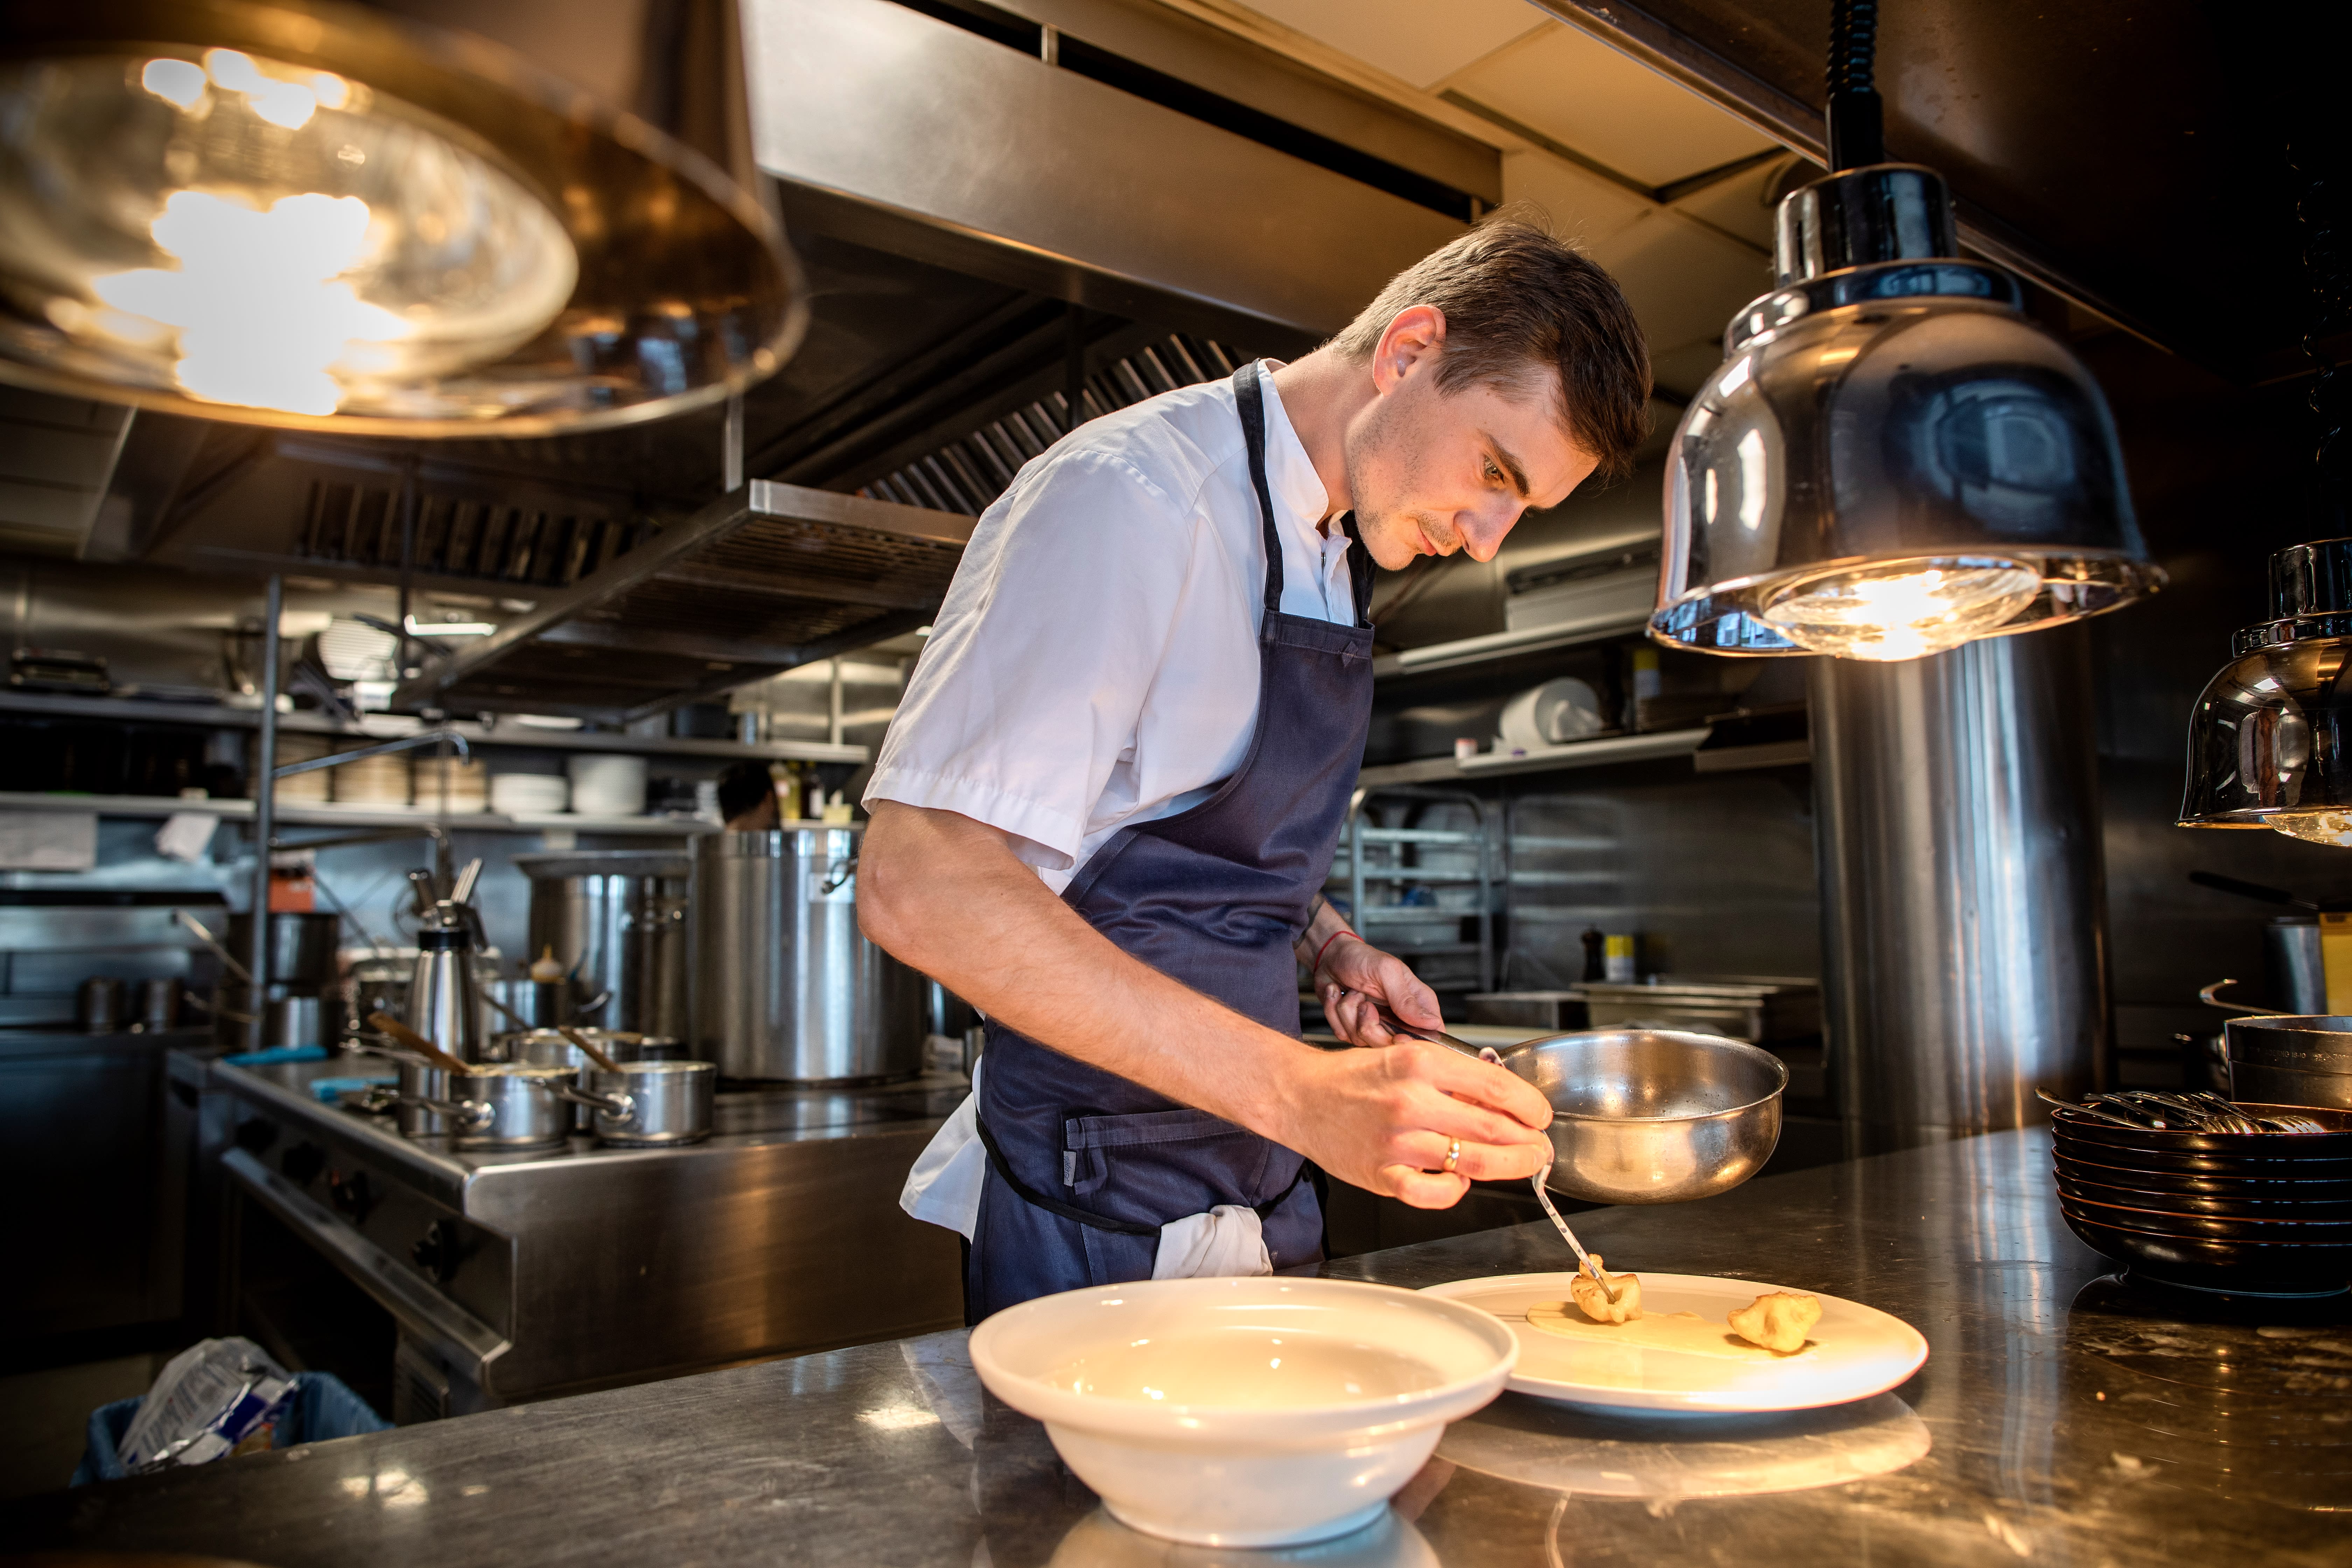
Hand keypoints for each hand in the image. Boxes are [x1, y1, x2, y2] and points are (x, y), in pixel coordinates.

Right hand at [1280, 1036, 1554, 1206]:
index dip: (1530, 1105)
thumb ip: (1453, 1077)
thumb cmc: (1355, 1077)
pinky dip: (1456, 1190)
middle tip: (1540, 1145)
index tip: (1539, 1114)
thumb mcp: (1407, 1057)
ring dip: (1509, 1166)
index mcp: (1419, 1064)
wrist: (1301, 1096)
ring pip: (1472, 1162)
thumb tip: (1503, 1100)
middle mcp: (1409, 1102)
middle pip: (1492, 1128)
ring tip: (1523, 1162)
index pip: (1496, 1087)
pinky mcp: (1382, 1175)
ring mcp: (1396, 1142)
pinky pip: (1434, 1194)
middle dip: (1528, 1142)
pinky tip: (1461, 1181)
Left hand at [1315, 932, 1441, 1047]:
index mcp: (1416, 1003)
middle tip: (1364, 1003)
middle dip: (1370, 1025)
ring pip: (1363, 1041)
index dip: (1414, 1042)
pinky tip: (1338, 996)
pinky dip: (1335, 1013)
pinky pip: (1343, 1035)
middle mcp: (1398, 1018)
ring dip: (1349, 1013)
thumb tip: (1430, 1022)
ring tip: (1351, 993)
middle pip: (1391, 1045)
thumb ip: (1405, 999)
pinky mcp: (1353, 1028)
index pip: (1430, 1034)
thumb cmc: (1361, 958)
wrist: (1331, 956)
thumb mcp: (1386, 971)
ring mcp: (1375, 1025)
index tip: (1397, 1035)